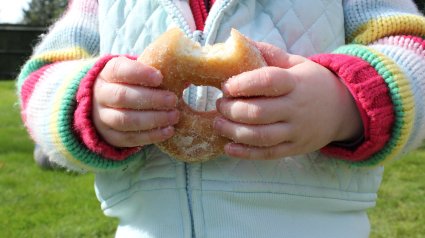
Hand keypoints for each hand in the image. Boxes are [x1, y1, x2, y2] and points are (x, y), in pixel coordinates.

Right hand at [92, 57, 178, 147]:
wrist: (103, 106)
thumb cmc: (129, 85)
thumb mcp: (137, 74)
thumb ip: (157, 75)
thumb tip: (188, 79)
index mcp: (108, 73)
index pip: (120, 70)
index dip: (140, 73)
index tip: (160, 77)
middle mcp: (101, 94)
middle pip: (123, 96)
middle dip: (151, 99)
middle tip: (173, 100)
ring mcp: (103, 116)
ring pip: (125, 120)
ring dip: (153, 119)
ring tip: (174, 116)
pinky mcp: (110, 136)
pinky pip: (130, 138)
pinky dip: (151, 136)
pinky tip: (168, 131)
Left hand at [214, 42, 362, 159]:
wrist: (344, 109)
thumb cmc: (312, 83)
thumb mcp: (296, 63)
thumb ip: (268, 54)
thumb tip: (239, 41)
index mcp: (296, 82)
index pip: (268, 82)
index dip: (243, 84)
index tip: (226, 86)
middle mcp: (297, 108)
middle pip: (259, 112)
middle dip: (232, 110)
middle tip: (220, 104)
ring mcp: (297, 131)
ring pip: (262, 136)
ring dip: (234, 131)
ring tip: (218, 123)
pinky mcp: (296, 148)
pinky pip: (268, 153)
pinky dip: (246, 153)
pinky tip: (229, 147)